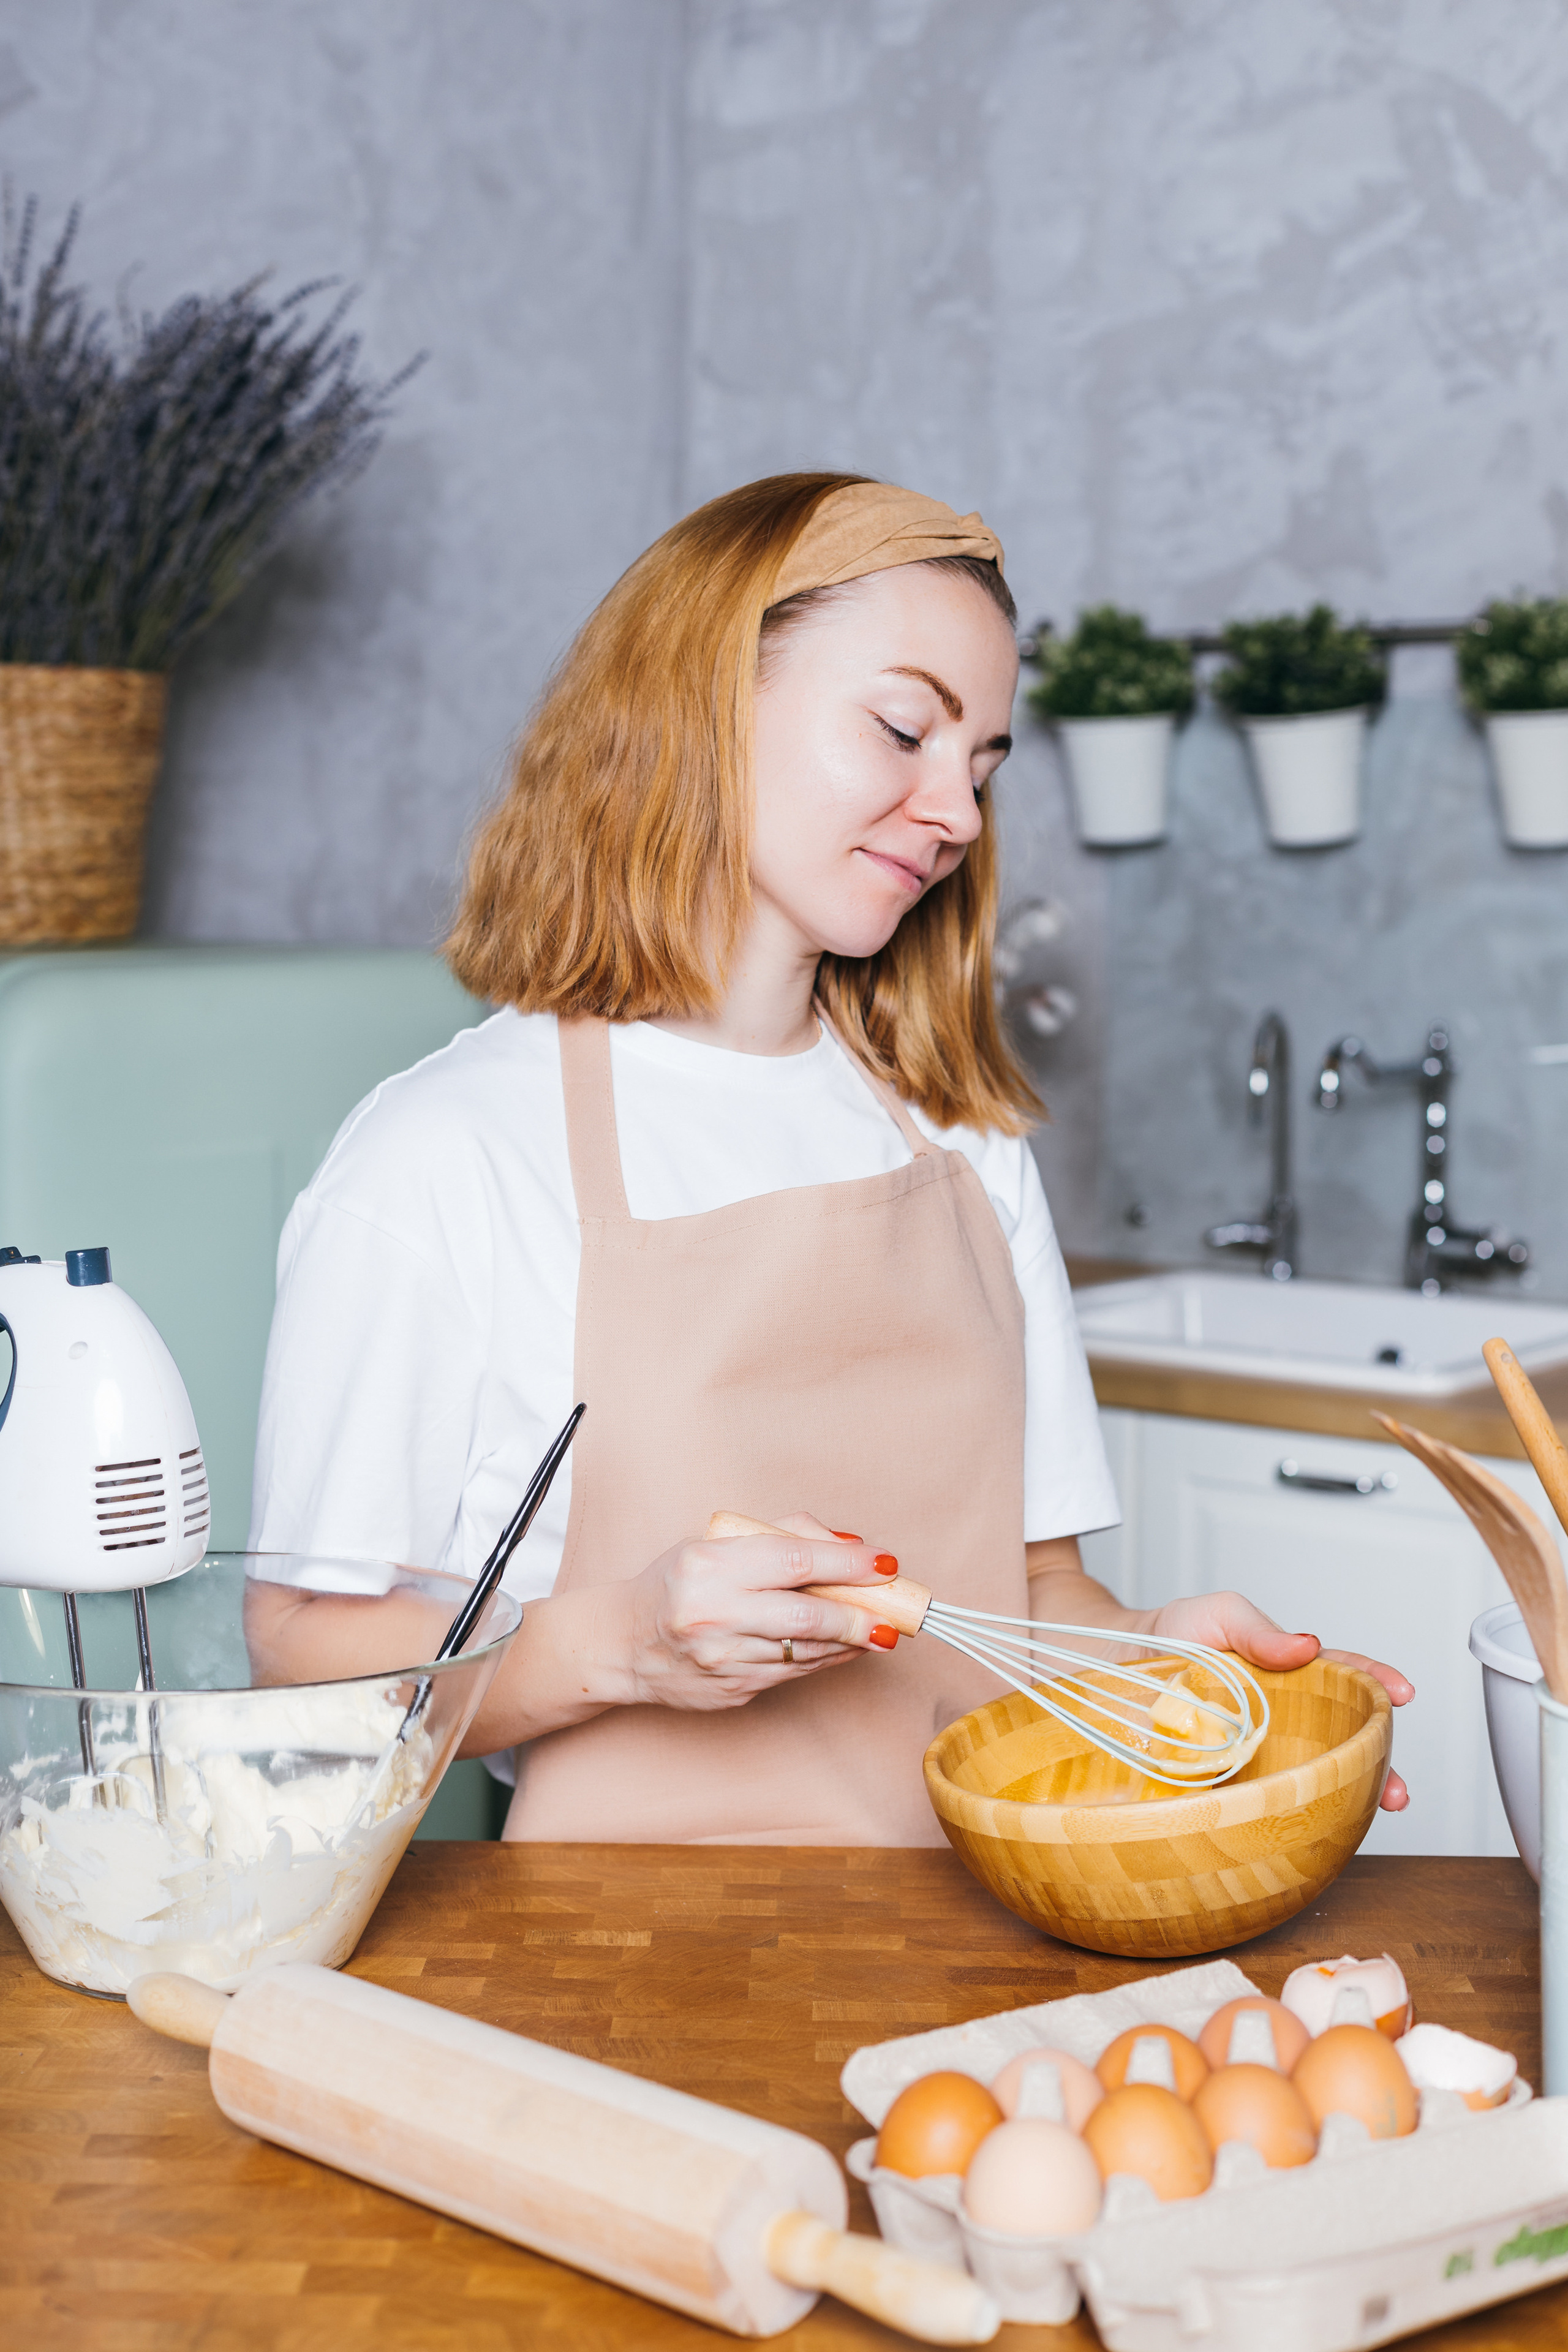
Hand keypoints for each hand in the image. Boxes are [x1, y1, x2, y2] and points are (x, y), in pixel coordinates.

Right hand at [621, 1512, 897, 1712]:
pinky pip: (793, 1674)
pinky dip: (824, 1660)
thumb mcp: (716, 1543)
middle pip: (808, 1618)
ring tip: (878, 1629)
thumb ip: (782, 1536)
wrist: (622, 1643)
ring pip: (807, 1652)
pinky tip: (842, 1647)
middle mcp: (714, 1615)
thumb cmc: (676, 1583)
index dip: (849, 1564)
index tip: (886, 1564)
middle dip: (861, 1616)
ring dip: (851, 1642)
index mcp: (710, 1567)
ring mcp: (723, 1660)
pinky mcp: (732, 1691)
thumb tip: (849, 1546)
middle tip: (894, 1614)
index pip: (796, 1561)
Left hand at [1144, 1591, 1413, 1812]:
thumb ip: (1260, 1630)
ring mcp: (1252, 1757)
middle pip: (1340, 1742)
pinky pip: (1260, 1804)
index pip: (1343, 1681)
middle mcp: (1278, 1722)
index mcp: (1287, 1679)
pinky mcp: (1221, 1786)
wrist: (1103, 1666)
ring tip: (1367, 1812)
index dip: (1378, 1685)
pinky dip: (1287, 1818)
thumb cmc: (1168, 1634)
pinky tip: (1302, 1827)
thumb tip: (1310, 1645)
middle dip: (1378, 1765)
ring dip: (1345, 1797)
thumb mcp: (1216, 1614)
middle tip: (1398, 1790)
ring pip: (1310, 1779)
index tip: (1404, 1694)